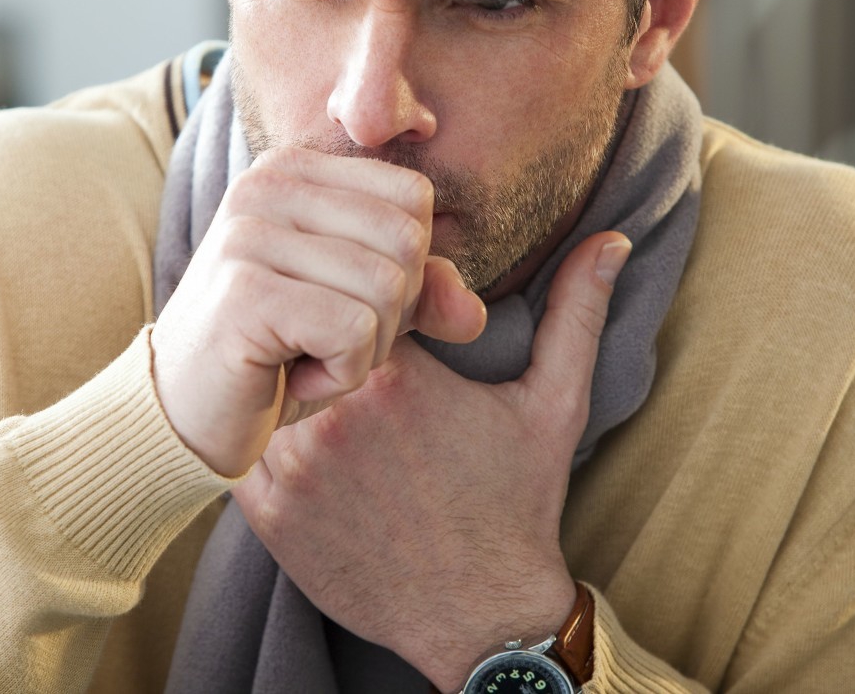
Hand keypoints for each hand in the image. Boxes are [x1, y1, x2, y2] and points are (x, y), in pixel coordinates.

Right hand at [151, 146, 486, 476]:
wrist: (179, 418)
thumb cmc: (273, 358)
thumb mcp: (360, 316)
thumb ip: (422, 296)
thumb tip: (473, 314)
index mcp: (295, 170)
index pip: (413, 198)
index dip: (406, 269)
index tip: (341, 304)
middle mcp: (267, 184)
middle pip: (407, 241)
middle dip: (389, 315)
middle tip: (323, 342)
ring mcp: (249, 234)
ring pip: (387, 288)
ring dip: (362, 352)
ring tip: (302, 359)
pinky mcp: (245, 293)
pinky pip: (354, 332)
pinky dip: (337, 376)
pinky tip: (286, 378)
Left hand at [233, 232, 630, 691]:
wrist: (481, 614)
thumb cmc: (518, 503)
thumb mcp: (555, 402)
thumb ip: (576, 312)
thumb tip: (611, 239)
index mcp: (399, 374)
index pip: (355, 293)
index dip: (371, 302)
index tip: (393, 325)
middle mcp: (334, 414)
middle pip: (304, 334)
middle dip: (325, 337)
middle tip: (351, 358)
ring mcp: (294, 465)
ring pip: (266, 385)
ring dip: (288, 382)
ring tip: (322, 395)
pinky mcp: (267, 512)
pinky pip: (243, 445)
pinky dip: (264, 435)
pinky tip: (307, 447)